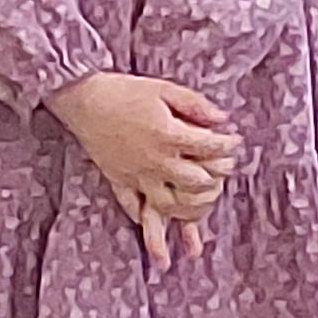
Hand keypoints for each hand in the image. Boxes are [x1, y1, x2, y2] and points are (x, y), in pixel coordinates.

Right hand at [54, 73, 237, 266]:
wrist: (82, 98)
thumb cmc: (124, 91)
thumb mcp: (164, 89)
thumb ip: (195, 105)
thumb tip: (223, 120)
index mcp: (168, 137)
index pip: (209, 147)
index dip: (227, 144)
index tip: (234, 141)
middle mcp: (155, 162)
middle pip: (194, 183)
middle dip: (214, 180)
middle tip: (222, 173)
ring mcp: (136, 175)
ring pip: (166, 205)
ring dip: (184, 215)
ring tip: (195, 228)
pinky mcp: (118, 179)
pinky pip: (131, 205)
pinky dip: (143, 217)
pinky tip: (152, 223)